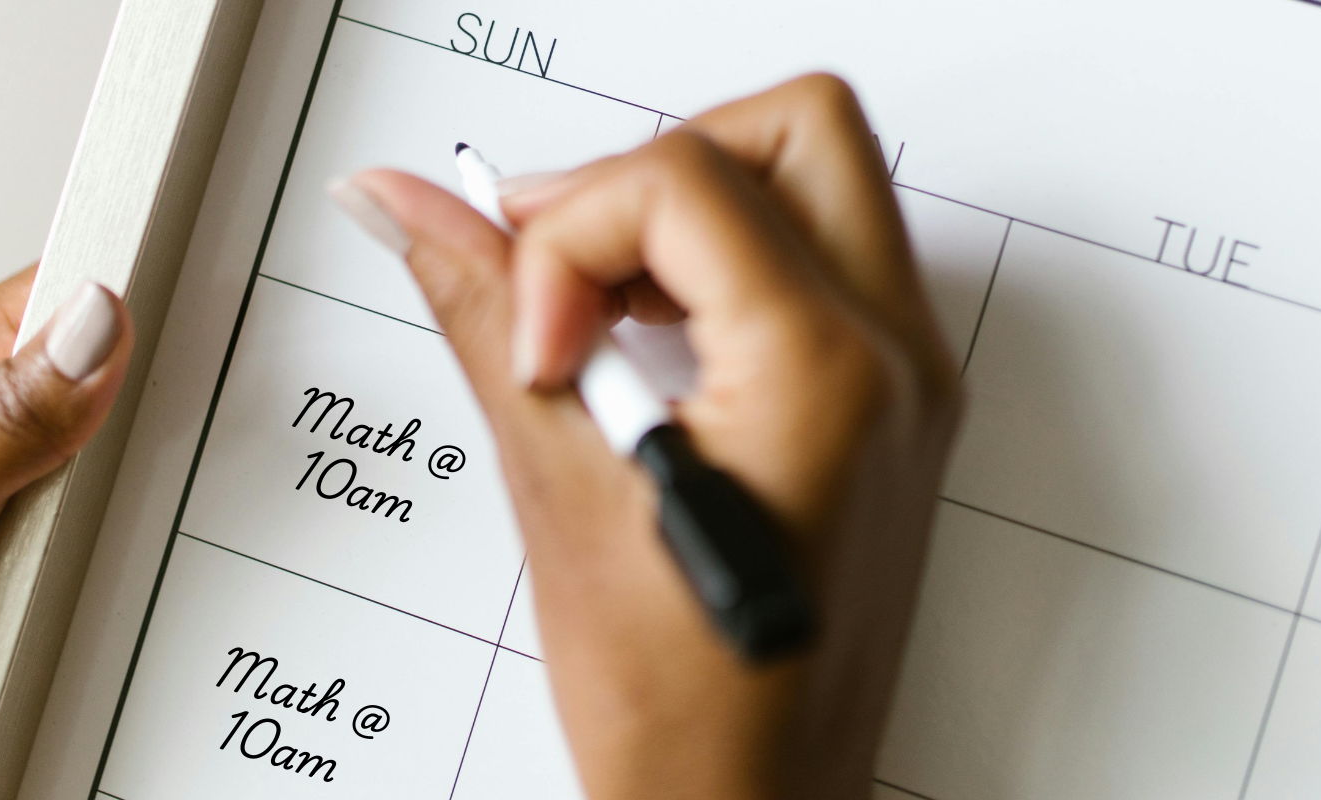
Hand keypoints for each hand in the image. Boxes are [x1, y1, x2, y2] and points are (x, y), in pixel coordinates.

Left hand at [0, 268, 132, 799]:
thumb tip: (93, 324)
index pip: (63, 289)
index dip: (137, 298)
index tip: (196, 326)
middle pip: (115, 366)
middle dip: (158, 403)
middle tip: (163, 454)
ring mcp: (16, 487)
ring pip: (131, 448)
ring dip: (154, 486)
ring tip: (145, 523)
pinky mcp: (44, 550)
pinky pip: (124, 520)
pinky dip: (146, 542)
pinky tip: (144, 562)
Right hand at [334, 75, 960, 797]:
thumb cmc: (687, 715)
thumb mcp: (562, 497)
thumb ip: (486, 317)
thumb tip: (412, 210)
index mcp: (828, 375)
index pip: (682, 181)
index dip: (569, 237)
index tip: (536, 345)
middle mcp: (896, 361)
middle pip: (792, 130)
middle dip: (651, 168)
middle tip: (560, 264)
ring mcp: (908, 380)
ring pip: (814, 179)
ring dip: (687, 213)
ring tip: (598, 318)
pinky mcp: (888, 404)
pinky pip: (819, 259)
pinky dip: (721, 266)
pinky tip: (645, 350)